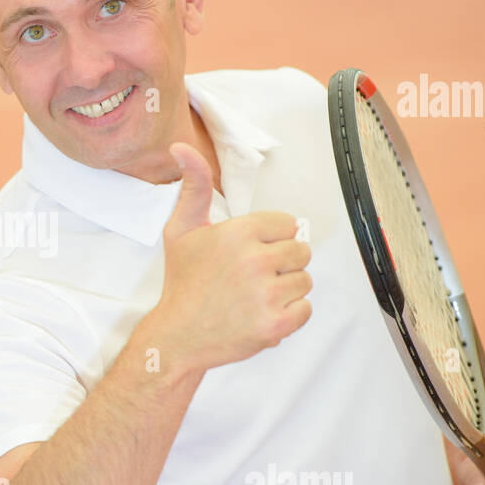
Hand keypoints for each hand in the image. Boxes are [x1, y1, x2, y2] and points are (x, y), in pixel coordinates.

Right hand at [152, 142, 312, 371]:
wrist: (178, 336)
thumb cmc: (183, 283)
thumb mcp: (181, 229)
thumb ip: (192, 186)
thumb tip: (182, 148)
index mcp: (238, 233)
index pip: (288, 224)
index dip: (272, 238)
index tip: (251, 252)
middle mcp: (254, 260)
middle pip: (301, 251)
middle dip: (282, 263)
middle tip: (254, 277)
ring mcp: (266, 294)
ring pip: (305, 280)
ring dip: (286, 289)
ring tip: (257, 296)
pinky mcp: (275, 323)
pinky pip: (306, 309)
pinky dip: (290, 314)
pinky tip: (263, 313)